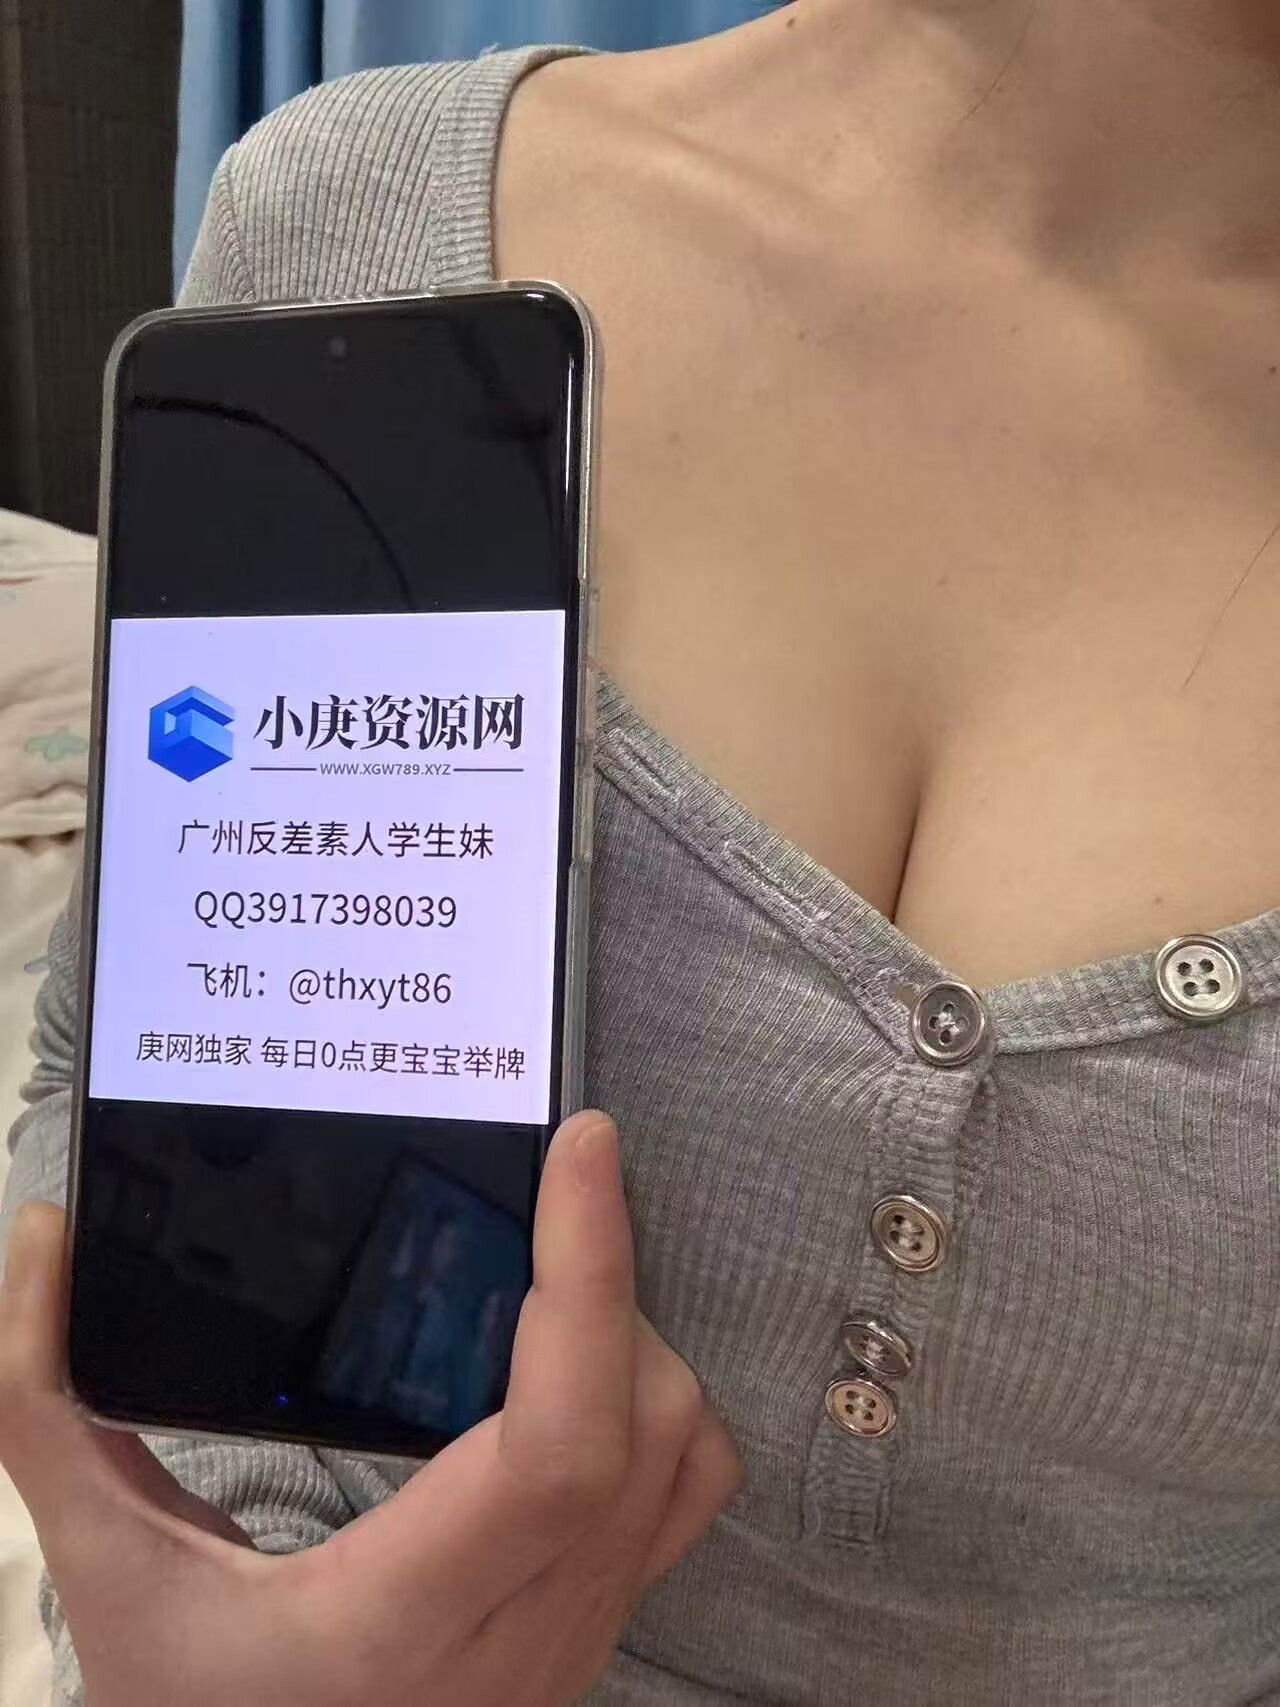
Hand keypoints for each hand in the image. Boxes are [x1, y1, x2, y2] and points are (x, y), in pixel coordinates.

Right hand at [0, 1113, 741, 1706]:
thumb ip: (48, 1406)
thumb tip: (40, 1238)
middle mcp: (527, 1632)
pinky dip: (659, 1403)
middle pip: (646, 1419)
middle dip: (611, 1278)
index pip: (562, 1433)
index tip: (583, 1146)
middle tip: (546, 1195)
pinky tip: (578, 1371)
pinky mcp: (598, 1629)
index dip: (591, 1274)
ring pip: (686, 1454)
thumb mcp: (106, 1573)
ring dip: (640, 1340)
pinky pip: (688, 1494)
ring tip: (551, 1283)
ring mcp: (580, 1638)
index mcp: (405, 1611)